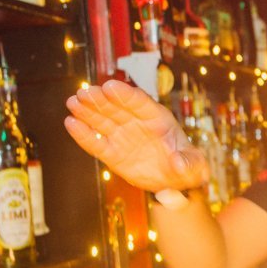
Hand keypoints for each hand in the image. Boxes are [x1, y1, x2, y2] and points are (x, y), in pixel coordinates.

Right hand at [64, 80, 208, 193]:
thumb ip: (189, 162)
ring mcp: (123, 137)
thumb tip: (178, 163)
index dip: (125, 95)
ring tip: (73, 102)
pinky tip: (71, 123)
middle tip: (84, 92)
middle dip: (101, 100)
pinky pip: (96, 143)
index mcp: (158, 119)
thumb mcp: (196, 165)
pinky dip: (84, 135)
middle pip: (117, 108)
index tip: (110, 86)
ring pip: (103, 121)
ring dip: (88, 112)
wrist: (175, 181)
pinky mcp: (113, 154)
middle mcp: (137, 123)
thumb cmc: (188, 166)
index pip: (140, 103)